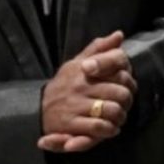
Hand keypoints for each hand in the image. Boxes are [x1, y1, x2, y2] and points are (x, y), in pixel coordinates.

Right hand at [38, 31, 136, 152]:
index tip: (123, 84)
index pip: (117, 63)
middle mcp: (80, 85)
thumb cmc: (63, 85)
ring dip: (120, 117)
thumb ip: (99, 49)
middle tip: (123, 105)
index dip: (127, 77)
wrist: (36, 108)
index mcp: (84, 68)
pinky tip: (109, 128)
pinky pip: (100, 126)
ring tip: (116, 117)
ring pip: (113, 110)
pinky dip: (109, 129)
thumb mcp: (77, 63)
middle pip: (121, 92)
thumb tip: (119, 35)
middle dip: (127, 101)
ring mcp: (76, 105)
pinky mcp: (71, 124)